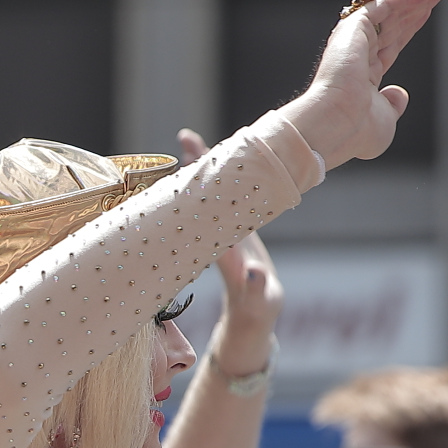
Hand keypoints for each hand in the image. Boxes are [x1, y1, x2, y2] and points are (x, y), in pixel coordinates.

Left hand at [179, 128, 280, 331]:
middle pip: (204, 194)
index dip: (198, 183)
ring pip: (212, 194)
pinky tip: (221, 162)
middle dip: (197, 166)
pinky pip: (225, 200)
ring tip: (193, 141)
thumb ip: (256, 287)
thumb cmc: (258, 308)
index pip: (205, 209)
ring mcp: (224, 231)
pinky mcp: (234, 231)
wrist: (253, 312)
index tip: (188, 160)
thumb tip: (252, 273)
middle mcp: (217, 235)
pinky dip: (223, 180)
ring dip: (205, 168)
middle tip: (187, 136)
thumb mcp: (260, 300)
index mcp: (221, 245)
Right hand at [280, 0, 447, 168]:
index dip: (410, 28)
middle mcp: (357, 57)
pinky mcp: (353, 28)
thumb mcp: (384, 121)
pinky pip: (384, 5)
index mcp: (362, 79)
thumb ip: (393, 106)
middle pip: (394, 24)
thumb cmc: (355, 131)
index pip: (390, 45)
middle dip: (419, 6)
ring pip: (391, 11)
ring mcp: (354, 41)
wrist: (334, 124)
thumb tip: (399, 93)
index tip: (427, 13)